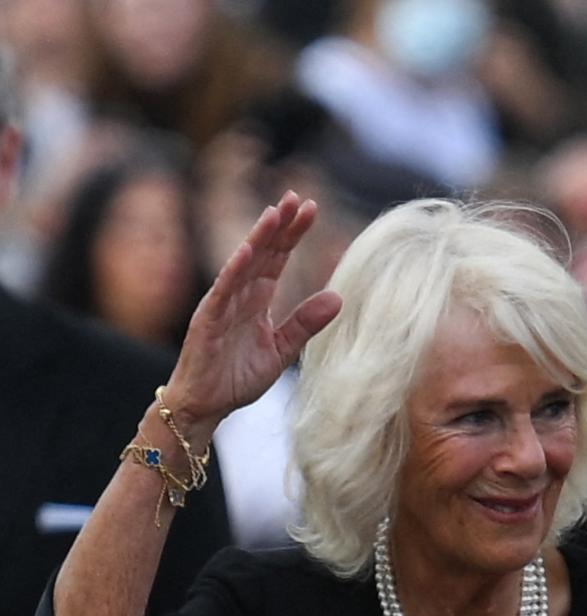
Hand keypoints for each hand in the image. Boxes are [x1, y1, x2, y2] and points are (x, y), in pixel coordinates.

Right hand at [164, 191, 342, 441]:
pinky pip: (222, 291)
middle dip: (280, 225)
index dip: (293, 234)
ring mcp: (222, 305)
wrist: (206, 406)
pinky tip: (247, 251)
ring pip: (243, 264)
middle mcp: (239, 295)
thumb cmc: (236, 377)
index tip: (312, 210)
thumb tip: (339, 297)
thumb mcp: (281, 349)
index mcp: (257, 299)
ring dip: (258, 238)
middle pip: (263, 252)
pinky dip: (234, 270)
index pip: (278, 258)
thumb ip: (305, 323)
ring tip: (275, 213)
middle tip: (297, 198)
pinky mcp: (208, 321)